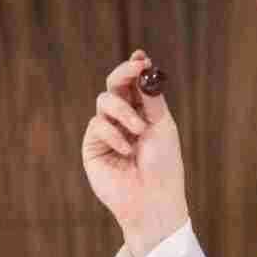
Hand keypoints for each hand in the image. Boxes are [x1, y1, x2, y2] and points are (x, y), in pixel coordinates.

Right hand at [82, 50, 188, 256]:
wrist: (152, 198)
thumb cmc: (164, 165)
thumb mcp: (162, 126)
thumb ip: (151, 99)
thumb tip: (145, 68)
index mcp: (144, 113)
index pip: (135, 84)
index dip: (135, 68)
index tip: (141, 57)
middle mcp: (124, 120)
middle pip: (115, 85)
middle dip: (124, 74)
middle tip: (136, 68)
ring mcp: (107, 132)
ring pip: (105, 101)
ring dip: (123, 110)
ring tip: (139, 130)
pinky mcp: (93, 146)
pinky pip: (97, 124)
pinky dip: (114, 134)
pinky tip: (126, 151)